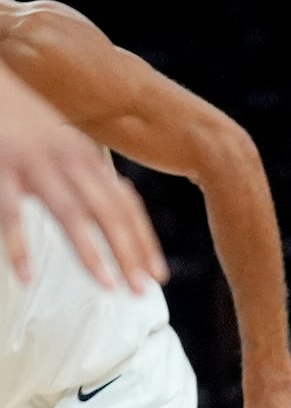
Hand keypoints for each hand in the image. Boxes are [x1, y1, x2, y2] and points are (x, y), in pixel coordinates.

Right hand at [0, 105, 164, 290]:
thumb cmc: (22, 116)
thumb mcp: (63, 143)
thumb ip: (86, 172)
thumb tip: (118, 200)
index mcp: (86, 158)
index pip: (125, 206)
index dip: (143, 241)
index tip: (157, 274)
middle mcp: (68, 160)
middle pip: (109, 214)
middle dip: (129, 254)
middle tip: (143, 290)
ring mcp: (35, 163)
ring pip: (71, 214)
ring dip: (91, 253)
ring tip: (107, 287)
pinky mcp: (1, 167)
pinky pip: (10, 213)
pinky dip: (19, 247)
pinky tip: (26, 276)